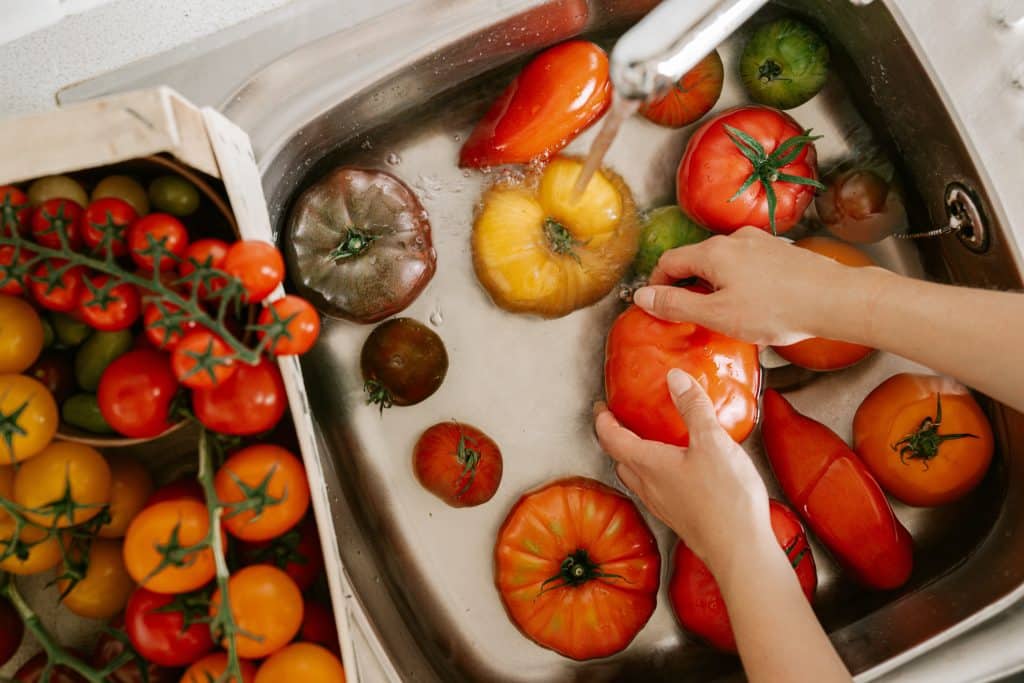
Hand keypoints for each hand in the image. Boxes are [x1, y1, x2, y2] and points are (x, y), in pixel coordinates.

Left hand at [594, 367, 771, 576]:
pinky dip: (654, 473)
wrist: (740, 551)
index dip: (602, 420)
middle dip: (615, 437)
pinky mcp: (679, 517)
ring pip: (636, 477)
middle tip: (620, 421)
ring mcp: (663, 505)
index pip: (612, 438)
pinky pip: (656, 490)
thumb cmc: (725, 499)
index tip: (601, 407)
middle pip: (619, 459)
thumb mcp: (712, 442)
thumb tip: (674, 378)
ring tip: (647, 441)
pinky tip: (677, 470)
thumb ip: (693, 407)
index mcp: (648, 464)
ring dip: (633, 457)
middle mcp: (648, 486)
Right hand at [633, 226, 886, 344]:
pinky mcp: (781, 252)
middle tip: (687, 315)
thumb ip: (676, 305)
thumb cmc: (775, 309)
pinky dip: (737, 282)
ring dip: (713, 285)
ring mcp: (761, 243)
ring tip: (721, 314)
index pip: (669, 260)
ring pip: (723, 262)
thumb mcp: (717, 315)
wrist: (834, 299)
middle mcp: (734, 240)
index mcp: (713, 252)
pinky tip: (751, 306)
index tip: (656, 305)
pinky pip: (746, 265)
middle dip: (686, 285)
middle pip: (696, 259)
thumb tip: (642, 297)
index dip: (657, 283)